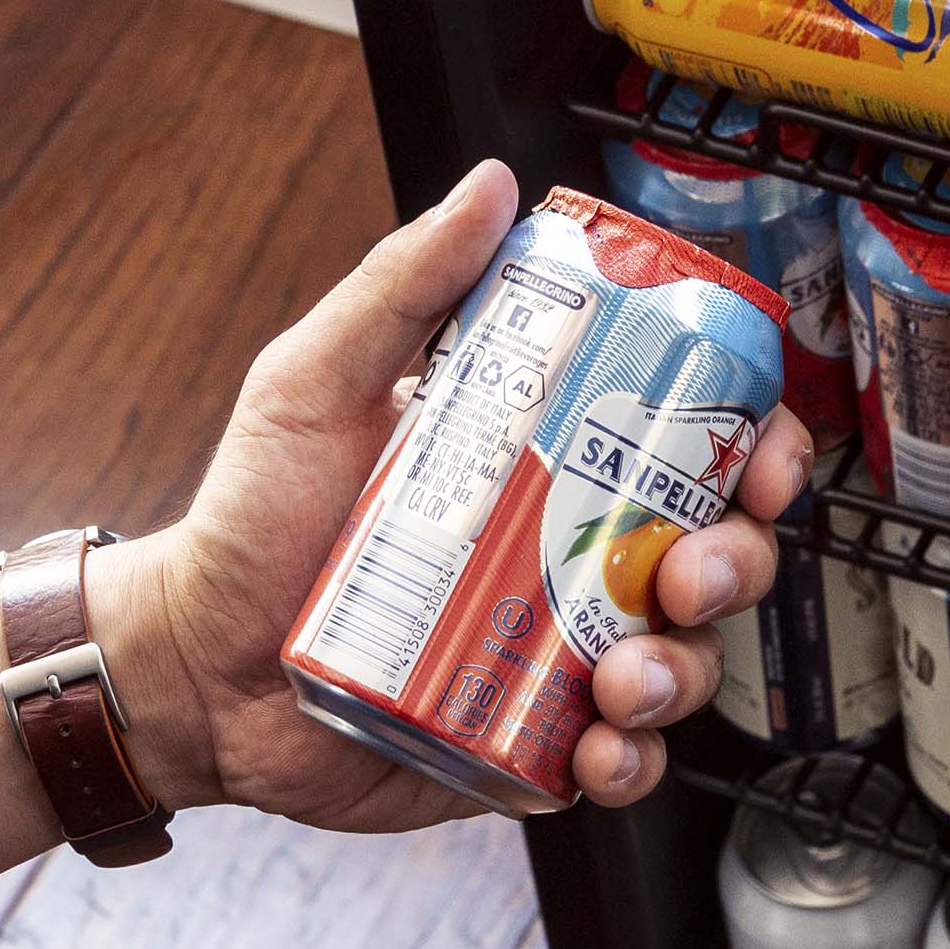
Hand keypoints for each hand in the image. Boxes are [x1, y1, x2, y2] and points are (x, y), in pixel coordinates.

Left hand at [90, 160, 813, 831]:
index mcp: (552, 464)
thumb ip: (403, 284)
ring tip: (622, 677)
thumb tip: (489, 186)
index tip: (765, 459)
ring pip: (683, 661)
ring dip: (683, 671)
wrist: (184, 669)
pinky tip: (599, 751)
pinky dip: (633, 762)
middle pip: (716, 554)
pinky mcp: (529, 747)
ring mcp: (558, 656)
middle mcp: (572, 558)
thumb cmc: (250, 519)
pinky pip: (620, 760)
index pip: (693, 446)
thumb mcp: (318, 381)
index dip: (759, 449)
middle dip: (735, 565)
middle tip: (685, 576)